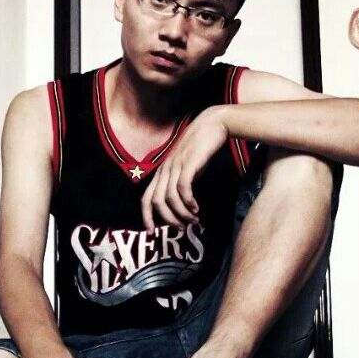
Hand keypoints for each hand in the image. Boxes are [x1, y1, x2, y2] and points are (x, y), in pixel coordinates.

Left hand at [141, 106, 228, 233]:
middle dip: (168, 219)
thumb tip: (183, 203)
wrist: (212, 124)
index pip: (146, 198)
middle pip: (156, 202)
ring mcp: (175, 166)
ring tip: (193, 220)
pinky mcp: (188, 164)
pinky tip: (196, 208)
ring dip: (181, 213)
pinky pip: (183, 188)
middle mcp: (165, 169)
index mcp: (161, 172)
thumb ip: (181, 182)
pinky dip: (188, 202)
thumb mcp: (187, 168)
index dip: (146, 217)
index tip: (152, 233)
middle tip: (182, 228)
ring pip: (170, 198)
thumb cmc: (200, 148)